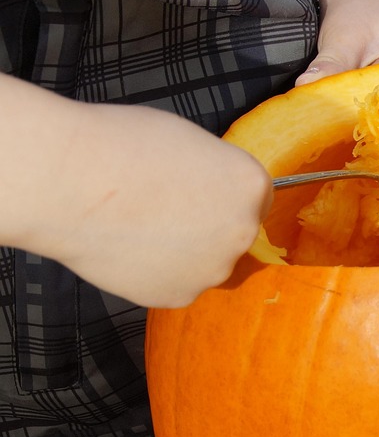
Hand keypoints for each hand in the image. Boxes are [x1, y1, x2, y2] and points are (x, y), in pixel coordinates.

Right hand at [42, 101, 269, 307]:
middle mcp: (243, 232)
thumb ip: (214, 171)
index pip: (254, 198)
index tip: (198, 191)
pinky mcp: (180, 295)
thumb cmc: (118, 147)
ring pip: (204, 262)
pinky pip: (175, 283)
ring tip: (139, 226)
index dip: (222, 193)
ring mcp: (213, 269)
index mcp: (250, 185)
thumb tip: (213, 188)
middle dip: (206, 225)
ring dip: (182, 251)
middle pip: (232, 234)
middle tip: (162, 208)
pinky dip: (155, 271)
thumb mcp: (187, 141)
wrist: (67, 181)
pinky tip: (128, 246)